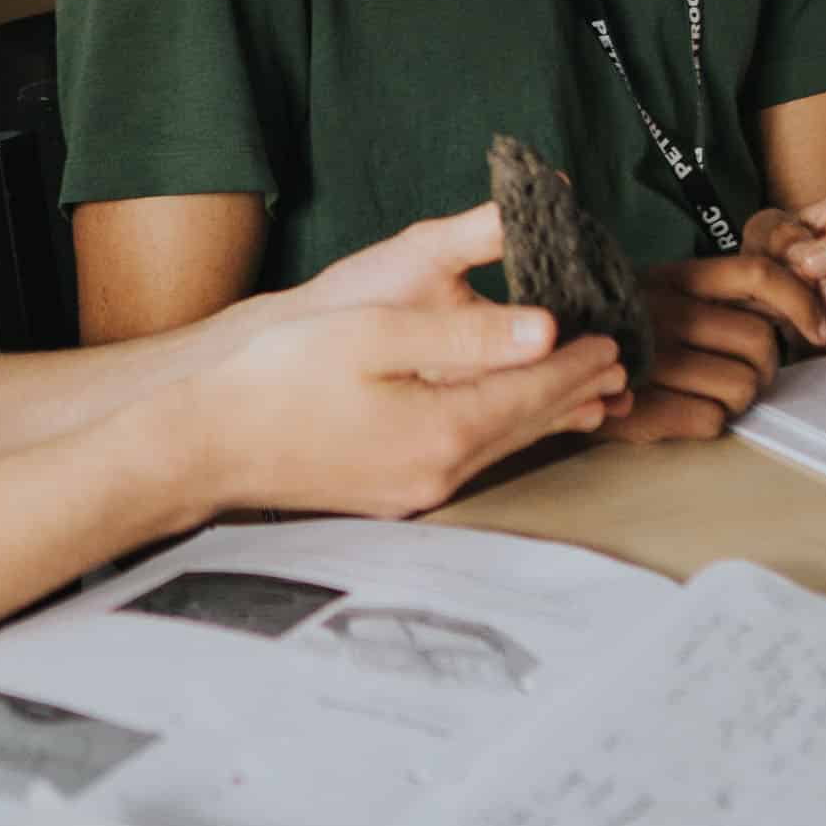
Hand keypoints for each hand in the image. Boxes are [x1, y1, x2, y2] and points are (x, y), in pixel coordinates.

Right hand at [191, 204, 630, 517]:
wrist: (208, 444)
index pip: (533, 389)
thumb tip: (541, 332)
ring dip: (543, 415)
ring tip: (581, 394)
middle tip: (616, 363)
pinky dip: (501, 432)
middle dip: (573, 390)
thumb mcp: (373, 334)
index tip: (612, 337)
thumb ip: (463, 335)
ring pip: (501, 446)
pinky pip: (469, 458)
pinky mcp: (391, 493)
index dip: (577, 361)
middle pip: (526, 423)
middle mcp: (439, 469)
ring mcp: (415, 489)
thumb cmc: (277, 379)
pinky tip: (501, 421)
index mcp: (442, 426)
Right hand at [596, 250, 825, 442]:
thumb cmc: (618, 331)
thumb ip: (716, 294)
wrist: (546, 364)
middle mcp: (661, 311)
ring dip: (737, 400)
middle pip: (761, 343)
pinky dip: (705, 421)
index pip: (757, 274)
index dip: (800, 301)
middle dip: (765, 367)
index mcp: (671, 278)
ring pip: (743, 387)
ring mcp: (650, 360)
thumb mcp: (659, 294)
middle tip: (742, 373)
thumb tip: (793, 307)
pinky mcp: (641, 406)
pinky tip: (678, 410)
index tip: (817, 328)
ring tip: (706, 393)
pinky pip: (712, 421)